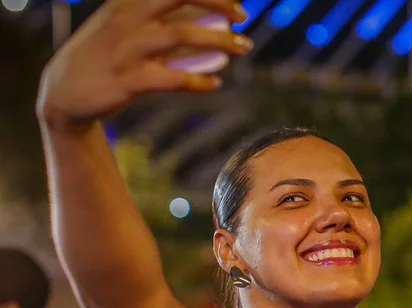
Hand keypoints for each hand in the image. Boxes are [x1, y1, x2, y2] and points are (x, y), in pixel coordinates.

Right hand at [37, 0, 251, 131]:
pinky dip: (199, 81)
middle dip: (218, 2)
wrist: (64, 91)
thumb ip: (155, 11)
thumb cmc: (106, 53)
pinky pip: (174, 78)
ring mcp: (126, 48)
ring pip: (182, 35)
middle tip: (243, 17)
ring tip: (243, 47)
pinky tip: (215, 83)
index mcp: (126, 1)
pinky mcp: (128, 80)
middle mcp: (126, 18)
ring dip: (220, 41)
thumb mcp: (122, 21)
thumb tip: (206, 8)